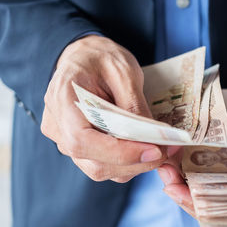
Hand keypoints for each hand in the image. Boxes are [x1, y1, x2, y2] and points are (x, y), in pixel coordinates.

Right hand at [41, 35, 169, 182]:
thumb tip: (154, 140)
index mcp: (62, 98)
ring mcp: (65, 139)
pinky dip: (128, 163)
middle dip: (135, 163)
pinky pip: (103, 164)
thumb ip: (134, 106)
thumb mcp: (124, 73)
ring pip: (101, 169)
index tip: (153, 151)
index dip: (119, 153)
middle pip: (94, 163)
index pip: (83, 140)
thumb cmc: (101, 59)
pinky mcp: (79, 147)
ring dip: (135, 166)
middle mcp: (58, 126)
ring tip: (163, 150)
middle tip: (168, 152)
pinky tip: (147, 150)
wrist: (85, 58)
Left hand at [158, 91, 226, 214]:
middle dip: (190, 195)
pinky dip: (192, 159)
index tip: (190, 199)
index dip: (214, 212)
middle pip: (220, 202)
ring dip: (185, 177)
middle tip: (168, 178)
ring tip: (166, 164)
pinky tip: (177, 151)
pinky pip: (210, 162)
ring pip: (210, 184)